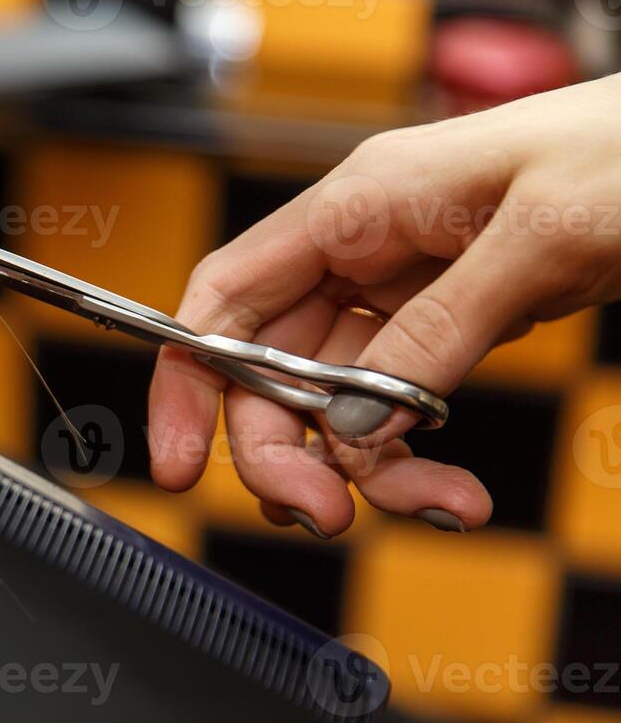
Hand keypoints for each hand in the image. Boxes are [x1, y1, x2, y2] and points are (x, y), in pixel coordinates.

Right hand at [148, 73, 620, 537]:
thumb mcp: (538, 235)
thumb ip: (437, 329)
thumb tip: (355, 421)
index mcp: (358, 206)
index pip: (226, 299)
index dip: (186, 382)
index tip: (182, 463)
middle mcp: (361, 251)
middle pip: (270, 372)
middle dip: (288, 453)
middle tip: (325, 516)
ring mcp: (399, 291)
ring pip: (331, 407)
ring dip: (365, 474)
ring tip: (437, 507)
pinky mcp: (441, 323)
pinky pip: (391, 409)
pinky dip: (410, 462)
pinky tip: (451, 490)